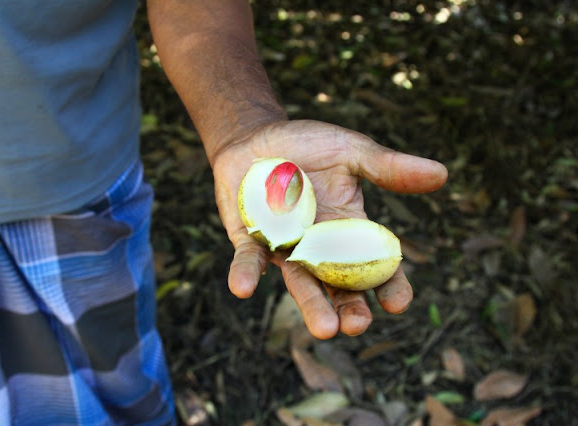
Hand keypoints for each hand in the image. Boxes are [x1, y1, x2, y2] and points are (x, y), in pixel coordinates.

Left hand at [211, 120, 447, 338]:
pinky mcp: (251, 240)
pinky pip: (249, 260)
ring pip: (300, 283)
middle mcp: (320, 247)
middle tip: (356, 326)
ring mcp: (285, 248)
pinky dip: (246, 274)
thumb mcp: (352, 152)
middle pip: (339, 286)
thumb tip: (443, 174)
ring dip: (310, 305)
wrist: (258, 137)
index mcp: (350, 230)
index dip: (389, 286)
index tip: (397, 304)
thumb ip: (389, 168)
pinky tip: (244, 288)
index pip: (376, 265)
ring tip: (325, 330)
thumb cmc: (309, 146)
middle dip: (349, 309)